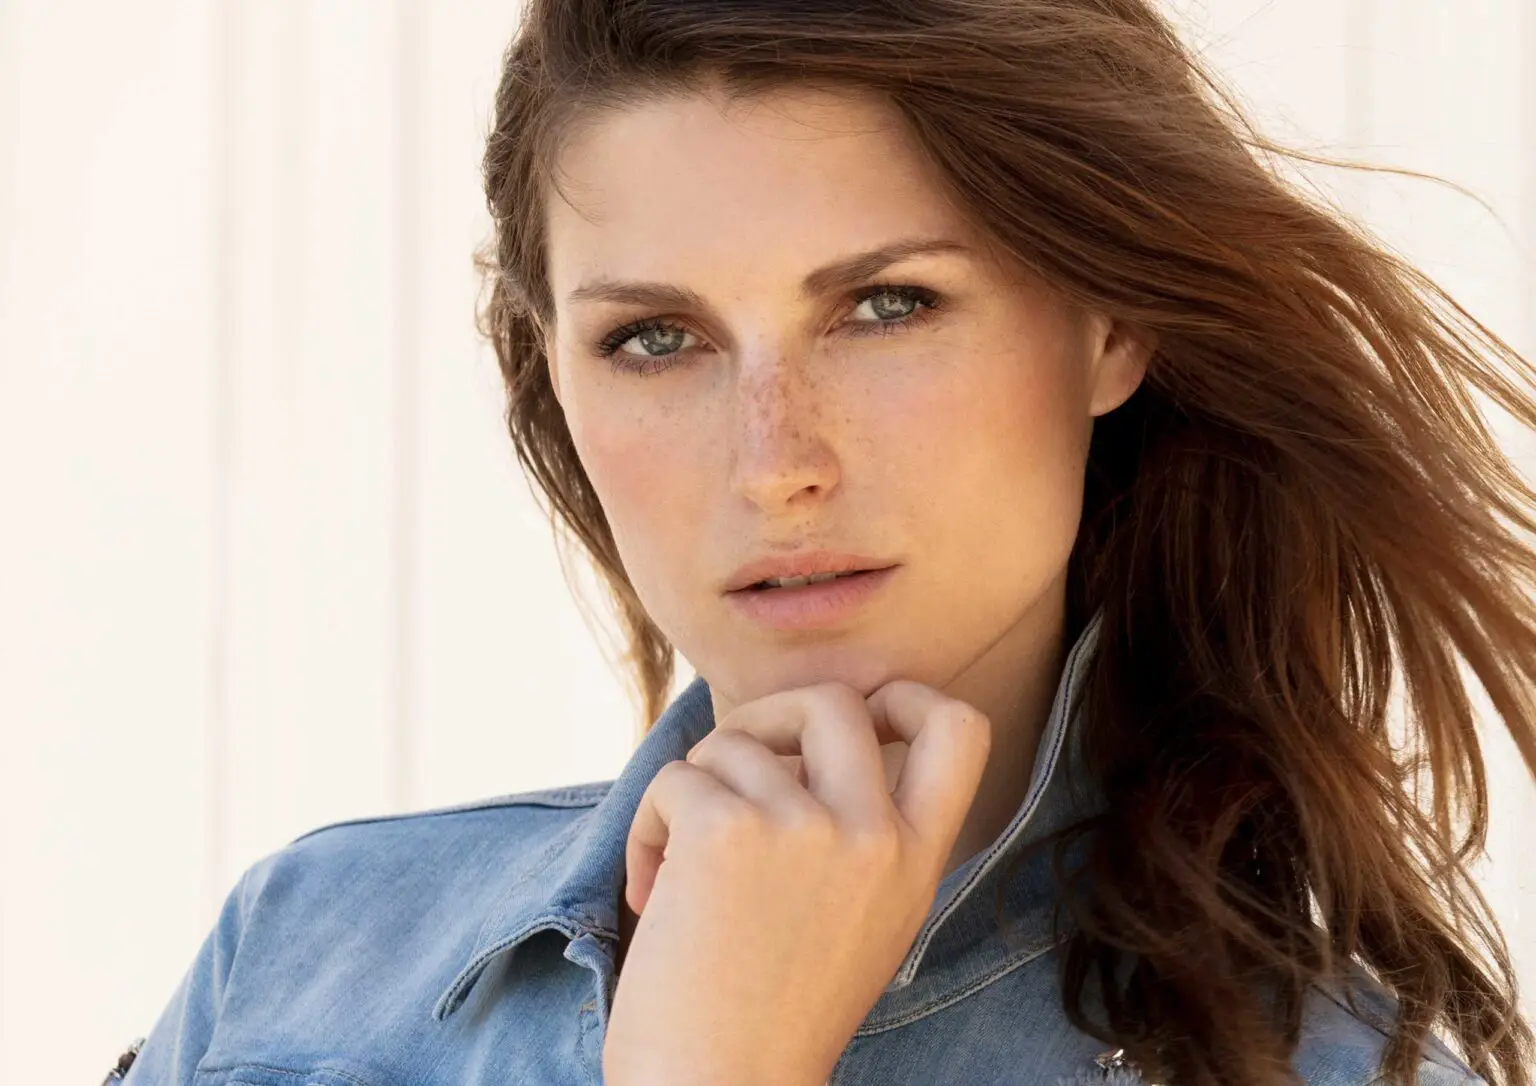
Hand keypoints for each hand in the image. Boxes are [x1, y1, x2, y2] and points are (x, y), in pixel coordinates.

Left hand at [602, 680, 991, 1085]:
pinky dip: (649, 825)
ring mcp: (804, 827)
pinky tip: (652, 892)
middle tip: (731, 769)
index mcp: (916, 861)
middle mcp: (874, 835)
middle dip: (768, 717)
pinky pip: (676, 778)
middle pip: (833, 701)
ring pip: (733, 743)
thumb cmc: (771, 1017)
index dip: (909, 697)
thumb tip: (798, 741)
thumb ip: (860, 834)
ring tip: (678, 871)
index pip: (961, 729)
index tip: (863, 716)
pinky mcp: (726, 830)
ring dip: (693, 792)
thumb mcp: (861, 923)